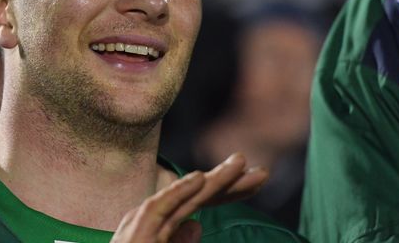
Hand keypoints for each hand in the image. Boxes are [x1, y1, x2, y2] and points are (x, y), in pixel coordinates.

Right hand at [110, 153, 267, 242]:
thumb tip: (197, 225)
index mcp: (161, 228)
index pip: (199, 205)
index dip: (228, 192)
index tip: (255, 181)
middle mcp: (152, 221)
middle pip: (197, 198)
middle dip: (229, 183)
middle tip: (262, 171)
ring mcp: (143, 226)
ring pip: (183, 198)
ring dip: (212, 181)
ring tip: (239, 165)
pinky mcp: (135, 233)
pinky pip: (158, 208)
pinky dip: (178, 192)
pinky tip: (199, 179)